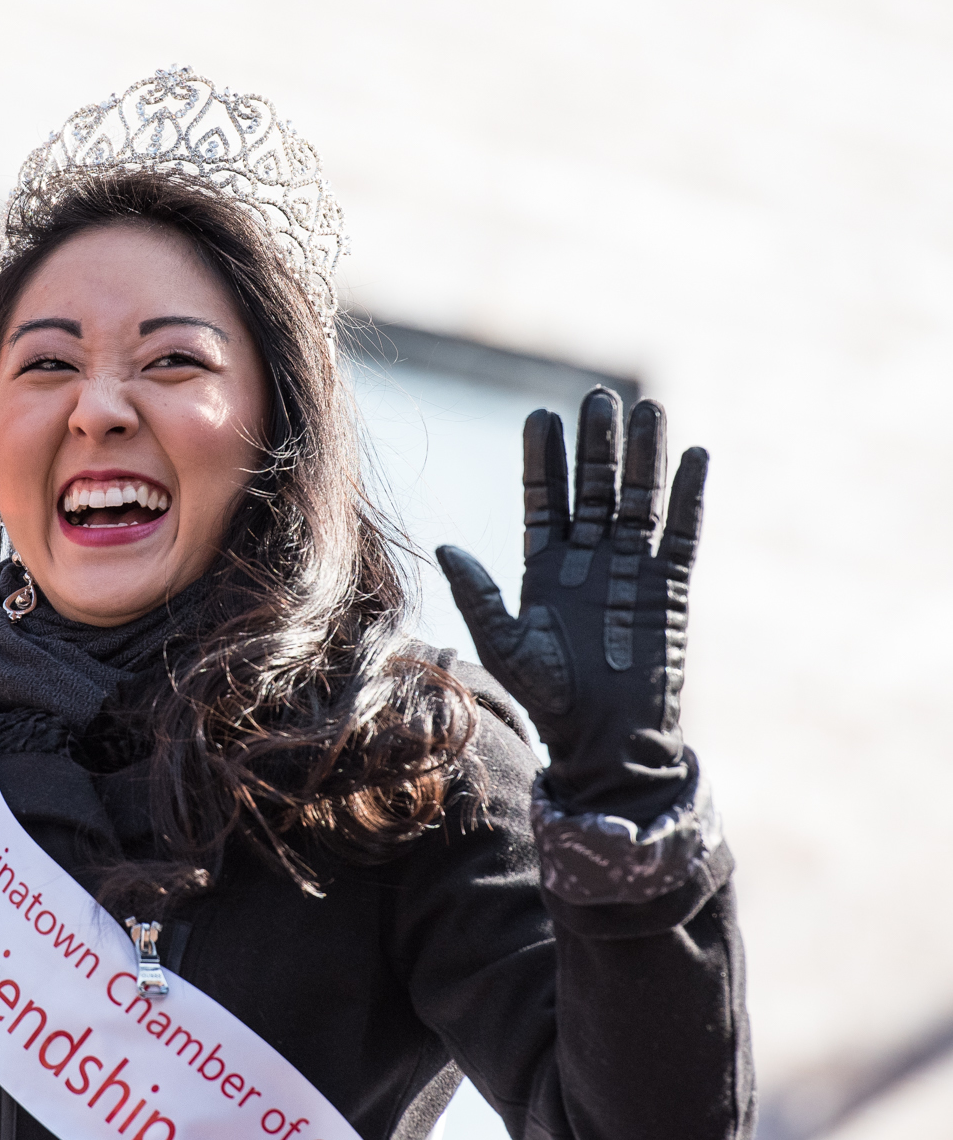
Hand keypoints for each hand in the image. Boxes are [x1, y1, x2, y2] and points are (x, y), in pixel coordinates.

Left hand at [437, 387, 707, 820]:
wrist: (605, 741)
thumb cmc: (549, 700)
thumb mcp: (505, 646)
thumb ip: (478, 596)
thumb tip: (445, 546)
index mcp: (544, 568)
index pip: (544, 500)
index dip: (543, 460)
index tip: (540, 417)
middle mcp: (588, 560)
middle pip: (592, 488)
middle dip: (595, 444)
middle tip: (597, 398)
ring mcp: (631, 569)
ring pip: (637, 500)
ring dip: (643, 457)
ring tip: (647, 408)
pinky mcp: (670, 588)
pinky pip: (682, 533)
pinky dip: (689, 496)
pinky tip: (693, 456)